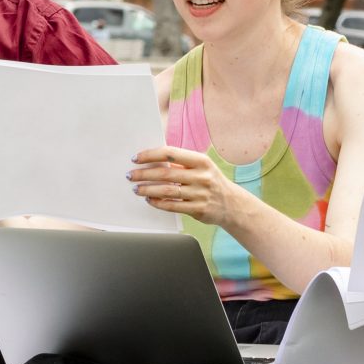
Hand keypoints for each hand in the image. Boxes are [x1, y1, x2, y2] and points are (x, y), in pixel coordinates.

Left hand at [128, 145, 242, 225]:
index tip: (136, 158)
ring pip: (167, 191)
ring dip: (148, 190)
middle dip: (144, 174)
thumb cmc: (211, 182)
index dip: (150, 155)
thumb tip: (152, 160)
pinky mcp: (198, 209)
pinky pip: (172, 206)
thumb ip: (181, 164)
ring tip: (136, 189)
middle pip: (166, 174)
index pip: (170, 154)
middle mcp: (202, 176)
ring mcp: (200, 194)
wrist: (232, 204)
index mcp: (201, 161)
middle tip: (131, 175)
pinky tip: (149, 200)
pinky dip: (158, 203)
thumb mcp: (202, 167)